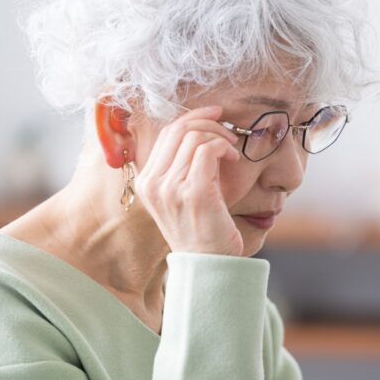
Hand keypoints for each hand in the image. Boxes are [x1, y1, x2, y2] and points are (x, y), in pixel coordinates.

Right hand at [135, 104, 244, 255]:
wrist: (208, 265)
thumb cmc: (202, 228)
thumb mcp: (183, 194)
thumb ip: (183, 165)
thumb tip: (201, 129)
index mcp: (146, 181)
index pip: (166, 132)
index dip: (193, 117)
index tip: (216, 114)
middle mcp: (152, 184)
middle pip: (178, 129)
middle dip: (208, 122)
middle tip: (229, 132)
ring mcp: (170, 189)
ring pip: (194, 137)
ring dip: (220, 136)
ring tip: (232, 150)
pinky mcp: (193, 193)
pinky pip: (207, 151)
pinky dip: (223, 147)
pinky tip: (233, 158)